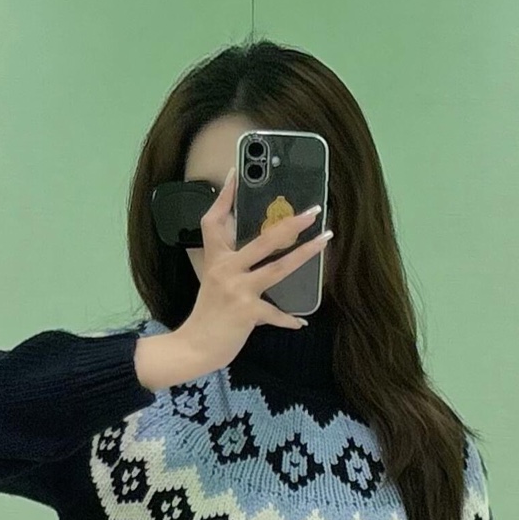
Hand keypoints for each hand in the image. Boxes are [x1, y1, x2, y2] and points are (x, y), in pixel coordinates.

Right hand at [180, 165, 331, 371]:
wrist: (194, 347)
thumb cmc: (208, 315)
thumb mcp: (214, 282)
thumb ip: (233, 266)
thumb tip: (260, 255)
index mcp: (216, 259)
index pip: (216, 221)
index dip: (225, 196)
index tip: (236, 172)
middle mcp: (226, 270)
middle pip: (263, 240)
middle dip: (290, 223)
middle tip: (313, 210)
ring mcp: (237, 290)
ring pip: (277, 268)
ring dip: (304, 254)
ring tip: (324, 242)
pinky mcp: (246, 313)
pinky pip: (275, 314)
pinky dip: (288, 319)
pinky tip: (301, 322)